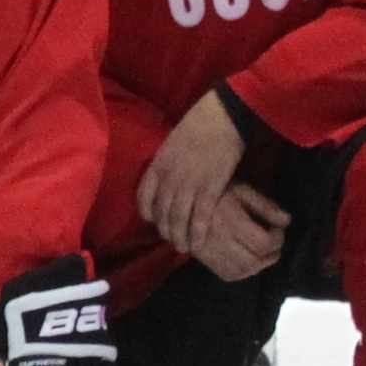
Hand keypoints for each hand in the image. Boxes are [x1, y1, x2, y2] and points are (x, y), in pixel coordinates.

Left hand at [134, 93, 250, 260]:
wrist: (221, 118)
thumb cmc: (198, 125)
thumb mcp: (172, 143)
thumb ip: (166, 163)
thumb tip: (166, 176)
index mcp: (157, 165)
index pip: (144, 196)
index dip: (147, 213)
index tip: (152, 222)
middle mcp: (169, 178)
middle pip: (161, 212)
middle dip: (165, 229)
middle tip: (171, 239)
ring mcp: (189, 185)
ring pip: (178, 219)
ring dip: (180, 236)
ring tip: (183, 247)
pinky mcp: (210, 189)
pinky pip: (200, 217)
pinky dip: (198, 233)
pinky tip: (198, 244)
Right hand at [186, 185, 291, 282]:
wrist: (182, 199)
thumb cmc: (216, 191)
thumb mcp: (242, 190)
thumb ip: (265, 206)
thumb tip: (287, 221)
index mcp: (231, 221)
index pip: (263, 242)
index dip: (278, 238)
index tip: (278, 228)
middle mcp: (220, 240)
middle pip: (255, 261)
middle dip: (272, 254)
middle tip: (275, 243)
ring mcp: (211, 252)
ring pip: (243, 271)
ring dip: (260, 265)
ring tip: (264, 252)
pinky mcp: (204, 259)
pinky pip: (228, 274)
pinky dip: (243, 272)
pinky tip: (248, 260)